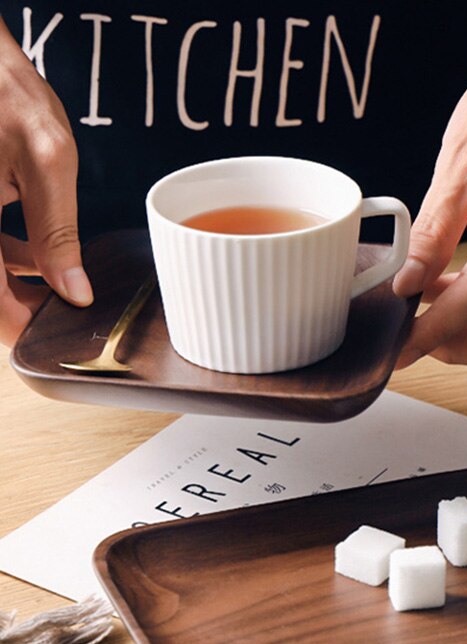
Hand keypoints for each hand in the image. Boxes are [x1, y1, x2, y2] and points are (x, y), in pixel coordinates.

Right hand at [0, 17, 91, 346]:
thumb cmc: (4, 94)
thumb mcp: (45, 162)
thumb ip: (57, 232)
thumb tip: (74, 290)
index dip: (21, 330)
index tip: (56, 340)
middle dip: (23, 307)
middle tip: (68, 309)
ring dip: (18, 284)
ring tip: (63, 284)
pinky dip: (8, 258)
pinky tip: (41, 254)